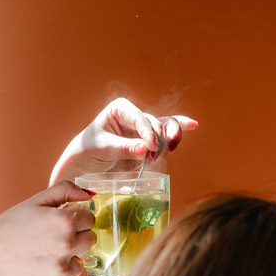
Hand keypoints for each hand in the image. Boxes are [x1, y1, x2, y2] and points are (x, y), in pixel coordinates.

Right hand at [0, 181, 96, 275]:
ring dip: (72, 251)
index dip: (76, 215)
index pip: (89, 216)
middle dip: (78, 233)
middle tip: (56, 233)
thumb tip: (88, 194)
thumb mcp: (35, 201)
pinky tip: (43, 261)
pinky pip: (71, 272)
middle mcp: (66, 245)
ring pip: (83, 256)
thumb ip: (64, 191)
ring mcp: (62, 266)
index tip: (62, 218)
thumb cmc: (10, 225)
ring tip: (48, 247)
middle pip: (91, 237)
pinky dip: (62, 267)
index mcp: (64, 221)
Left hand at [50, 98, 197, 183]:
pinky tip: (193, 125)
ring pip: (164, 129)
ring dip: (168, 141)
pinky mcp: (148, 142)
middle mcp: (135, 115)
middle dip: (158, 140)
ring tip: (167, 152)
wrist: (82, 166)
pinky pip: (167, 133)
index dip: (148, 133)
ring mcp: (143, 129)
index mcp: (121, 108)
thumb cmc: (87, 152)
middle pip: (156, 124)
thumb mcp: (102, 150)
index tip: (150, 149)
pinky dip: (179, 130)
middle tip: (153, 157)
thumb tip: (145, 149)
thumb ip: (123, 149)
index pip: (140, 119)